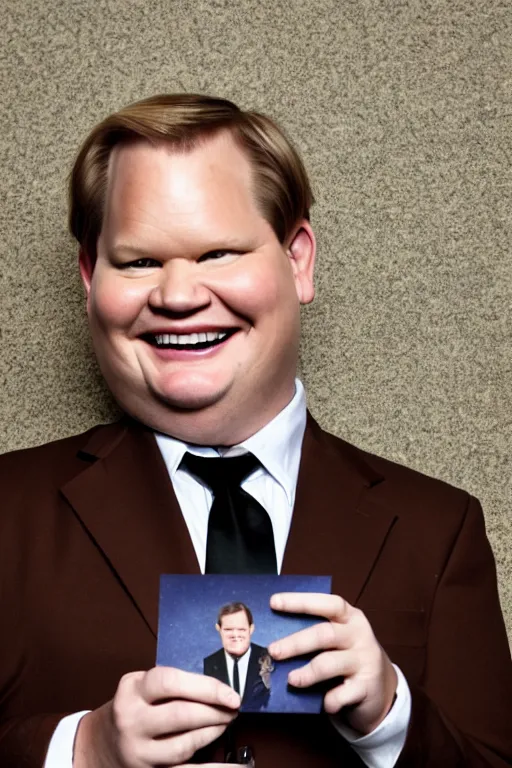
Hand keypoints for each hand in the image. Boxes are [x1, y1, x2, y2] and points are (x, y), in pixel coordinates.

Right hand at [73, 666, 241, 767]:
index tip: (229, 693)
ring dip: (213, 732)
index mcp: (132, 691)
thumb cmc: (131, 707)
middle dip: (215, 711)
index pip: (170, 683)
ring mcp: (139, 751)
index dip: (205, 687)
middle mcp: (132, 721)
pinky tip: (236, 767)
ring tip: (226, 722)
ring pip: (185, 745)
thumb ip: (171, 683)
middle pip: (181, 715)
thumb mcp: (140, 685)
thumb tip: (217, 685)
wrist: (99, 744)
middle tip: (233, 707)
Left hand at [268, 593, 396, 734]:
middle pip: (324, 634)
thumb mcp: (337, 639)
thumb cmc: (348, 657)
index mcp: (349, 617)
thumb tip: (274, 634)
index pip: (325, 603)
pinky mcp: (367, 686)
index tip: (274, 602)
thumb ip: (315, 632)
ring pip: (330, 663)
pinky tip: (324, 703)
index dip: (299, 601)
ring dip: (307, 672)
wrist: (382, 688)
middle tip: (274, 651)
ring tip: (291, 680)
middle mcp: (359, 634)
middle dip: (296, 643)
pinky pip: (342, 694)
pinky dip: (329, 699)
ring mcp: (365, 660)